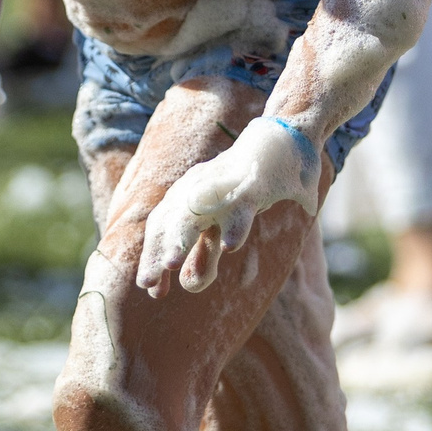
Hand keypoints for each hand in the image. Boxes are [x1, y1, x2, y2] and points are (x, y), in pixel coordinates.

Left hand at [136, 117, 323, 297]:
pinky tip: (229, 246)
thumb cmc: (249, 188)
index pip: (161, 227)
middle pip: (170, 221)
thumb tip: (187, 286)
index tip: (150, 290)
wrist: (284, 140)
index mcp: (189, 197)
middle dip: (157, 252)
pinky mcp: (253, 185)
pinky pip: (241, 206)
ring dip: (182, 238)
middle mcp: (200, 190)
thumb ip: (205, 255)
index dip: (153, 256)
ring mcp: (225, 186)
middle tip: (147, 284)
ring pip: (197, 212)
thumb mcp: (222, 226)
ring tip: (171, 265)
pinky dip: (234, 225)